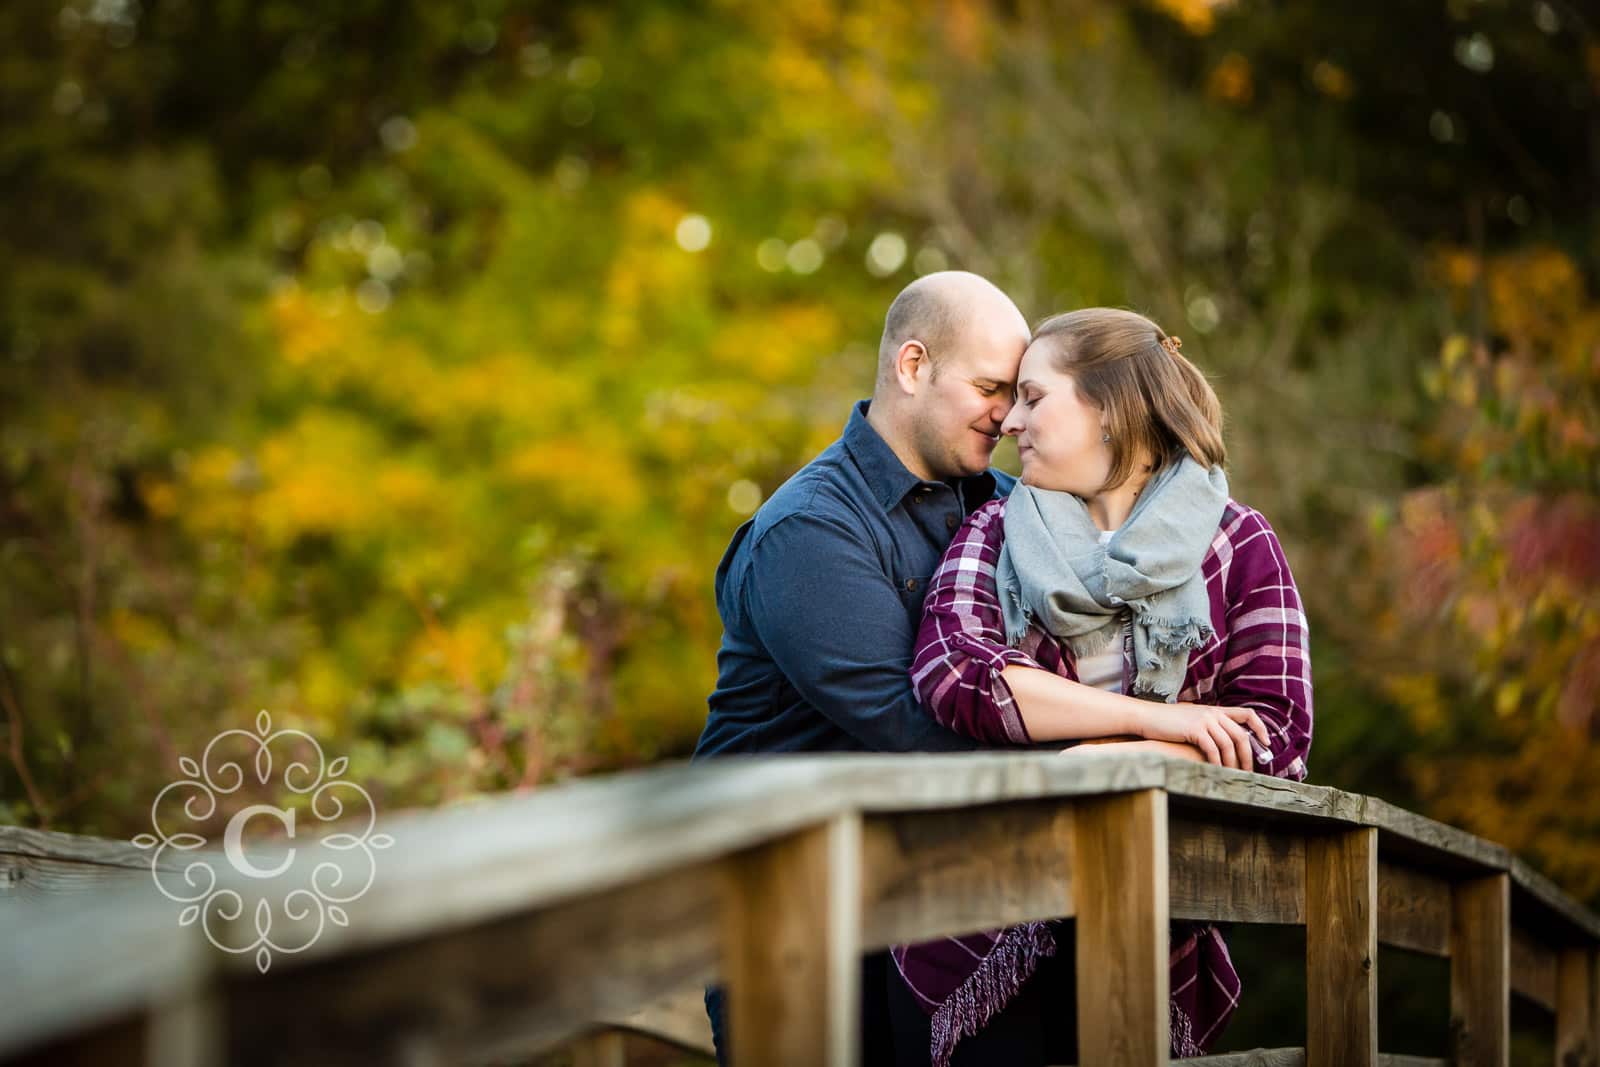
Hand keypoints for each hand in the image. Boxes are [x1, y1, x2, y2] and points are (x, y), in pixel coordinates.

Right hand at [1132, 703, 1270, 770]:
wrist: (1147, 717)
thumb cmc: (1168, 722)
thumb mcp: (1193, 719)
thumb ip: (1209, 726)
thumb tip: (1223, 743)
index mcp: (1216, 710)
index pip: (1248, 714)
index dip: (1260, 729)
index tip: (1266, 744)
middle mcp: (1213, 713)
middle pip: (1241, 735)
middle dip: (1248, 756)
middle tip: (1248, 771)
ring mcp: (1204, 720)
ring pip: (1229, 744)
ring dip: (1233, 763)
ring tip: (1232, 775)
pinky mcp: (1194, 729)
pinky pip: (1213, 749)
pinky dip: (1217, 762)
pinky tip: (1216, 771)